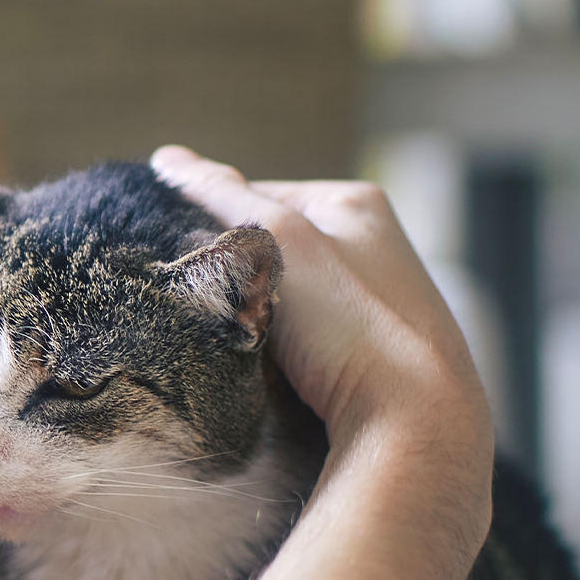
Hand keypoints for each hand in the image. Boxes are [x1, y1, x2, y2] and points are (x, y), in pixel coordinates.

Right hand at [150, 145, 491, 460]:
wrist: (411, 421)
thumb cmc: (350, 322)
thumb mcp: (277, 242)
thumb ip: (221, 197)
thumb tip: (168, 158)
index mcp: (355, 203)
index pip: (255, 195)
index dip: (211, 225)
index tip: (188, 260)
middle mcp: (371, 244)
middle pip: (269, 246)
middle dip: (235, 273)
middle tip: (213, 304)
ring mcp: (373, 299)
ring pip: (282, 294)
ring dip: (253, 314)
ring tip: (242, 339)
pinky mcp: (369, 350)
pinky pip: (303, 336)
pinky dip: (278, 347)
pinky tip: (273, 367)